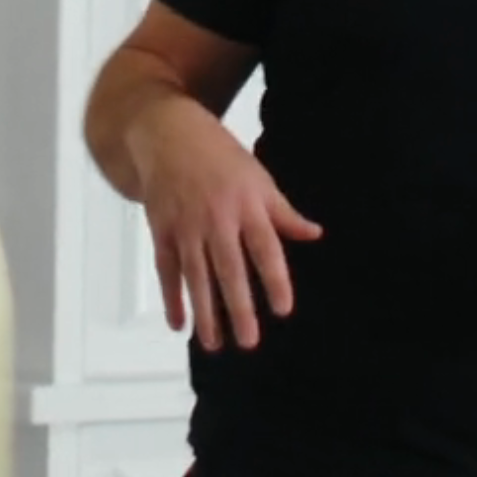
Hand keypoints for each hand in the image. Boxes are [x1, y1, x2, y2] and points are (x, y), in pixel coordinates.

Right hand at [132, 100, 321, 350]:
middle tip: (249, 342)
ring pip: (196, 275)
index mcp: (247, 203)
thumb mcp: (258, 177)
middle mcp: (216, 217)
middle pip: (229, 268)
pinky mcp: (161, 229)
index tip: (283, 309)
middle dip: (238, 307)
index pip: (265, 248)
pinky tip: (179, 324)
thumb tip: (315, 235)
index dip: (274, 279)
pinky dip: (172, 297)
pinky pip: (167, 270)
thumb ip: (283, 212)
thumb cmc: (219, 155)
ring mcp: (186, 225)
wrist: (166, 132)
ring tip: (213, 344)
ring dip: (205, 312)